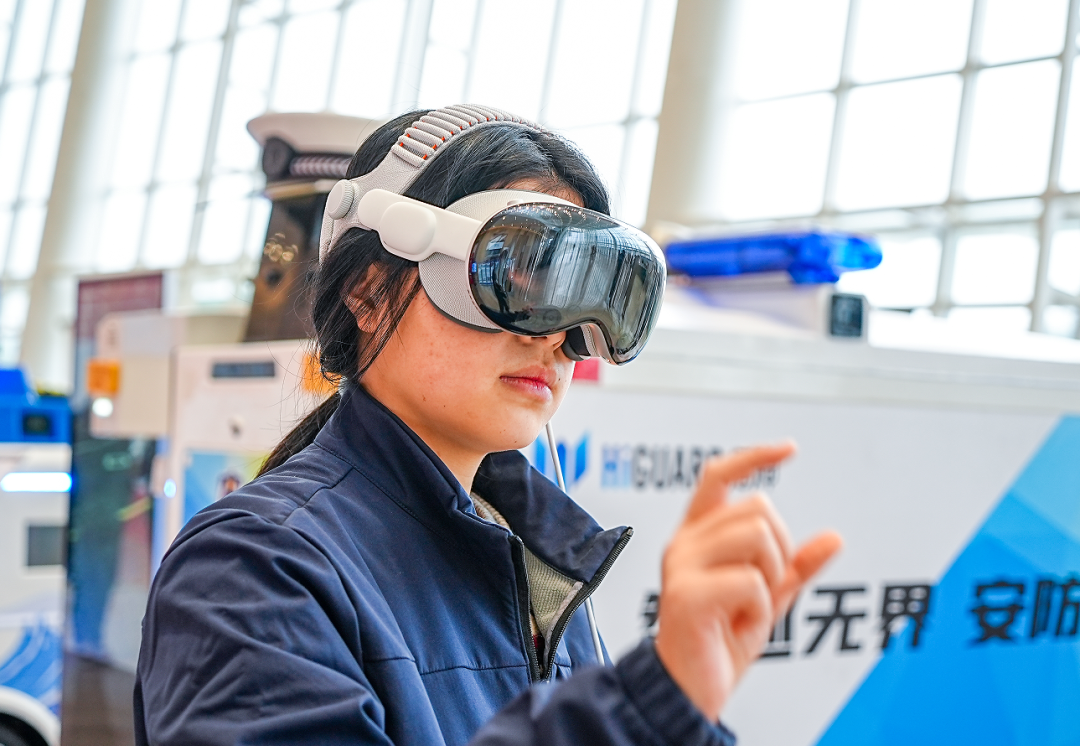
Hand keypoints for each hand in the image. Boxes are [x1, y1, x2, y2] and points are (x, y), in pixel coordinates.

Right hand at [653, 442, 842, 721]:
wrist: (689, 688)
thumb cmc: (718, 640)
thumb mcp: (767, 597)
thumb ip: (796, 566)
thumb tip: (832, 538)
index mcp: (698, 535)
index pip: (719, 475)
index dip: (755, 457)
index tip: (788, 448)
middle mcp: (686, 542)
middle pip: (759, 507)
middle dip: (781, 550)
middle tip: (764, 587)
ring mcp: (682, 565)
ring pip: (759, 538)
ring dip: (770, 579)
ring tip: (749, 606)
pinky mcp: (686, 593)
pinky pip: (752, 582)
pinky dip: (760, 609)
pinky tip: (738, 622)